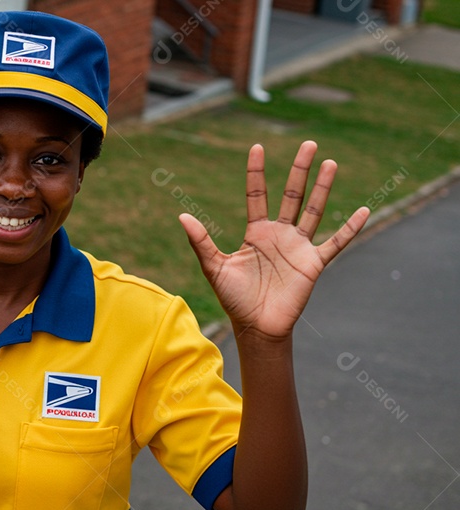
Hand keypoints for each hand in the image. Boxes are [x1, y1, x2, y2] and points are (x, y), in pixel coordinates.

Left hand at [179, 141, 369, 339]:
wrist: (256, 326)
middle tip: (309, 144)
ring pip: (314, 211)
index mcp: (256, 232)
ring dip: (323, 188)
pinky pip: (336, 243)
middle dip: (299, 170)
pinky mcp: (313, 263)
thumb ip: (202, 242)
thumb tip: (183, 216)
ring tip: (331, 163)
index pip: (257, 195)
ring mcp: (298, 247)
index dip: (256, 172)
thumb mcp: (214, 267)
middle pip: (291, 195)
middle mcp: (279, 234)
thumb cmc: (234, 299)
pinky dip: (350, 228)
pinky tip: (364, 210)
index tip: (257, 147)